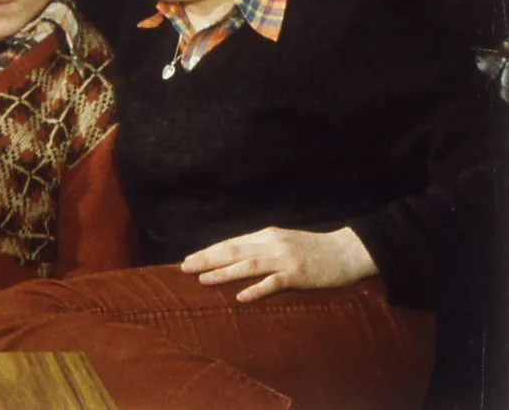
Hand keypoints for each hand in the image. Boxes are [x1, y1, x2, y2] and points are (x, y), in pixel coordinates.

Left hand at [180, 226, 377, 302]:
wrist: (348, 252)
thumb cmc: (314, 250)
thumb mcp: (284, 242)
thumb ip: (262, 247)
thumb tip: (236, 256)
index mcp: (267, 235)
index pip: (231, 242)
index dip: (209, 250)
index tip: (189, 258)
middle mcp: (272, 243)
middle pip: (233, 250)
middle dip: (207, 259)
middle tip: (184, 267)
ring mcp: (284, 259)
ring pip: (248, 265)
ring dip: (224, 273)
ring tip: (203, 280)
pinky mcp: (298, 274)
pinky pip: (274, 283)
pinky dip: (256, 289)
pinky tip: (240, 297)